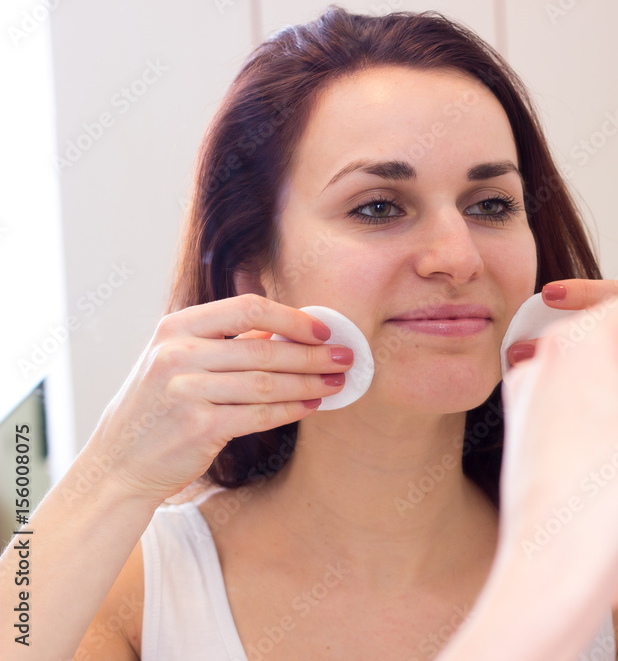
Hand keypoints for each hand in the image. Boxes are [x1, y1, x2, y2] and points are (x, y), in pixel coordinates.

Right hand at [78, 294, 353, 504]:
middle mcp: (177, 354)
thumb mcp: (180, 359)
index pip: (247, 308)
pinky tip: (312, 406)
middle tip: (346, 358)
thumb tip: (288, 328)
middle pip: (264, 349)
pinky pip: (260, 415)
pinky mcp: (198, 427)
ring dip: (310, 383)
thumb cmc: (160, 405)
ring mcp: (185, 391)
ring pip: (267, 383)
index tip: (324, 330)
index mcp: (176, 327)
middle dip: (313, 354)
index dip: (292, 318)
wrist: (120, 461)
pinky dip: (291, 410)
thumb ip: (228, 340)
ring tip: (336, 383)